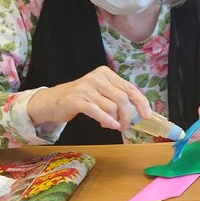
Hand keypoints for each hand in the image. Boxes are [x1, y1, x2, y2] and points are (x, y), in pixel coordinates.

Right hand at [27, 66, 150, 130]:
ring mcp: (86, 88)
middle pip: (123, 98)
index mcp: (106, 74)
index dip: (141, 102)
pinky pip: (97, 111)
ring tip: (111, 125)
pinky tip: (110, 126)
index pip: (130, 88)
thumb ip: (117, 98)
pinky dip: (107, 120)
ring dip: (116, 120)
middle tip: (126, 127)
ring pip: (112, 106)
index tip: (147, 115)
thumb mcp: (101, 93)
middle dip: (128, 116)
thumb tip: (138, 112)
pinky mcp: (76, 99)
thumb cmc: (81, 98)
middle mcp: (97, 78)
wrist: (52, 101)